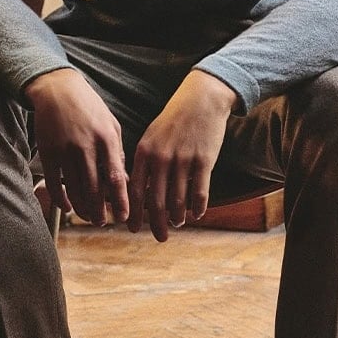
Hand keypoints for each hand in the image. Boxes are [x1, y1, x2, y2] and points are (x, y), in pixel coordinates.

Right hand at [24, 67, 128, 225]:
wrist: (57, 88)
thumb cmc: (88, 107)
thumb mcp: (110, 123)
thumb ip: (117, 150)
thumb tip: (123, 179)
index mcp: (106, 139)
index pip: (116, 177)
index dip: (120, 200)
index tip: (123, 217)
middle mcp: (85, 146)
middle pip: (94, 188)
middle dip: (100, 211)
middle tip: (103, 222)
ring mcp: (65, 150)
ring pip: (74, 189)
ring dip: (82, 208)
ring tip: (88, 217)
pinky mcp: (48, 152)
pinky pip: (54, 183)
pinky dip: (61, 199)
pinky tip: (67, 207)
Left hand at [128, 69, 236, 241]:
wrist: (201, 100)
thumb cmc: (173, 121)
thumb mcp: (151, 137)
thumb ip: (143, 162)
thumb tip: (135, 191)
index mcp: (144, 152)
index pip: (134, 190)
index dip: (133, 213)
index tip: (132, 229)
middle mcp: (161, 158)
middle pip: (156, 201)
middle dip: (156, 223)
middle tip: (159, 238)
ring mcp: (183, 160)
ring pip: (178, 200)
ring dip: (177, 217)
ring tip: (177, 224)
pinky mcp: (204, 160)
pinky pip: (200, 192)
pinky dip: (198, 207)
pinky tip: (197, 215)